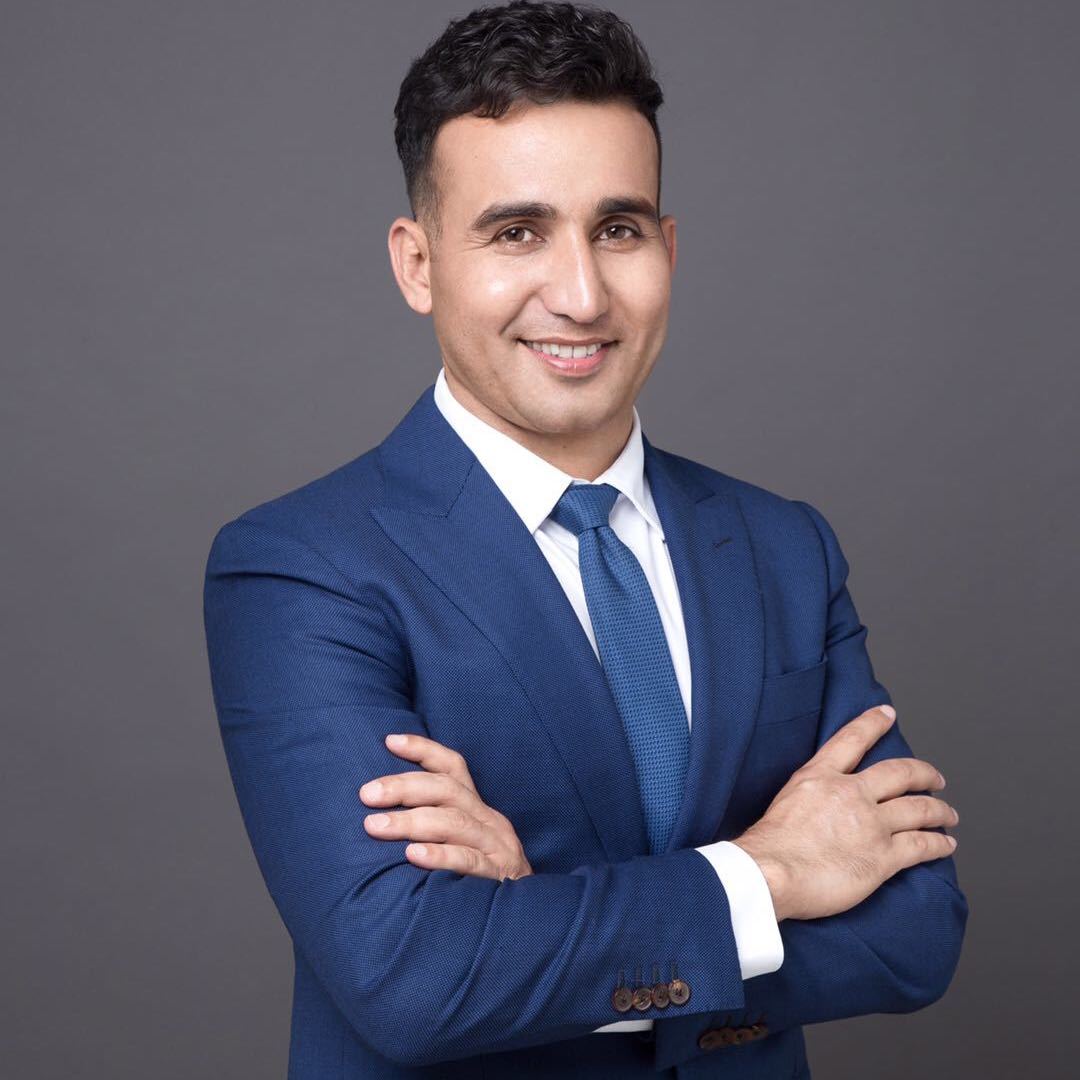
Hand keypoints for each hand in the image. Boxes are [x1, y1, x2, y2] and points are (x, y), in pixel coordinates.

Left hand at [359, 732, 532, 882]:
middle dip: (404, 787)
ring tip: (375, 826)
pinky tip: (413, 856)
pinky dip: (440, 855)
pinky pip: (469, 861)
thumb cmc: (479, 882)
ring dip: (411, 821)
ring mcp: (497, 848)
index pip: (454, 768)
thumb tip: (377, 814)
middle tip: (367, 794)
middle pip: (447, 790)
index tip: (390, 740)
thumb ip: (433, 827)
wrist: (527, 922)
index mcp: (478, 809)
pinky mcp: (499, 878)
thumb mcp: (462, 845)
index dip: (424, 751)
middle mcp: (489, 821)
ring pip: (455, 822)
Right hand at [732, 706, 958, 921]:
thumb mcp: (786, 801)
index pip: (852, 740)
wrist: (770, 871)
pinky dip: (938, 844)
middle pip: (899, 773)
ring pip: (918, 808)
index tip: (887, 713)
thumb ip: (808, 796)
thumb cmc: (768, 845)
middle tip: (935, 778)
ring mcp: (870, 824)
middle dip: (923, 773)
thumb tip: (816, 808)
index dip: (873, 723)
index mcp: (820, 777)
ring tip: (948, 813)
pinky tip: (946, 844)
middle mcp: (850, 793)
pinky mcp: (882, 856)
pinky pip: (921, 845)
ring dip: (938, 810)